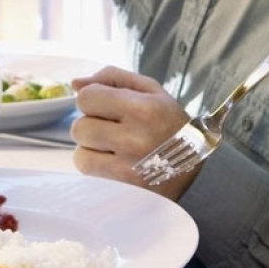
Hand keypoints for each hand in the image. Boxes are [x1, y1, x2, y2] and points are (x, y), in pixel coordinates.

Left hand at [70, 66, 198, 199]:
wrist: (194, 169)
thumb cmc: (168, 123)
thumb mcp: (150, 90)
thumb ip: (112, 78)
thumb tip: (74, 83)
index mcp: (143, 108)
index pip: (86, 97)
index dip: (92, 99)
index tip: (107, 106)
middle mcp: (134, 139)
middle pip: (79, 126)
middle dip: (91, 125)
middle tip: (112, 128)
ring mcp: (128, 169)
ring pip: (79, 153)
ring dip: (92, 149)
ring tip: (114, 148)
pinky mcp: (122, 190)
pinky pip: (87, 173)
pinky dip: (95, 167)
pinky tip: (114, 164)